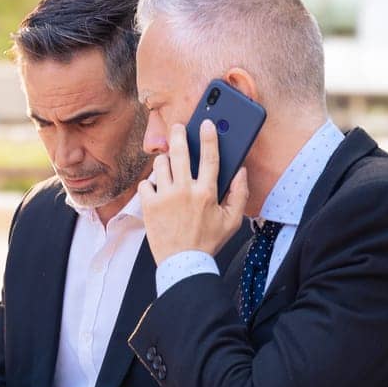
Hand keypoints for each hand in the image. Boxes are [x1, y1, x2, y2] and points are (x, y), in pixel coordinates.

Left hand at [139, 119, 249, 265]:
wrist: (183, 263)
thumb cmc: (208, 242)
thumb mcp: (232, 221)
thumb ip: (239, 194)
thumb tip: (241, 171)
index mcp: (207, 193)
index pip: (210, 157)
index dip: (209, 137)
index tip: (207, 123)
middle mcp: (185, 191)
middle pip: (180, 151)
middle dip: (179, 134)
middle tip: (178, 128)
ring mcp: (165, 197)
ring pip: (161, 164)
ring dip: (165, 161)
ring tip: (168, 165)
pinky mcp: (149, 205)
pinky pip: (146, 183)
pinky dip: (151, 184)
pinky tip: (158, 190)